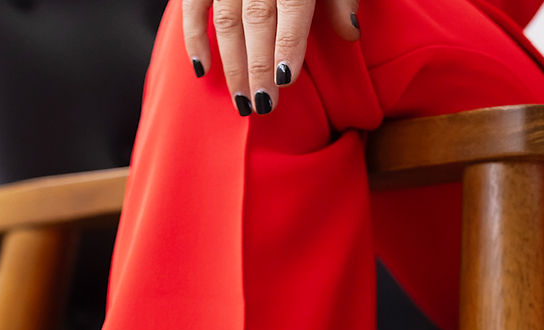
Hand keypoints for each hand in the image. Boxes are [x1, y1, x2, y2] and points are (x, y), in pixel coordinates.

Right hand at [182, 0, 360, 114]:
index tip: (285, 80)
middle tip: (264, 105)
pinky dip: (194, 38)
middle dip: (259, 66)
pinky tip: (203, 70)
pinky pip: (192, 8)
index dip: (287, 44)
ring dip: (233, 65)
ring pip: (226, 21)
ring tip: (242, 102)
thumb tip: (350, 33)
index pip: (291, 8)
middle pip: (257, 20)